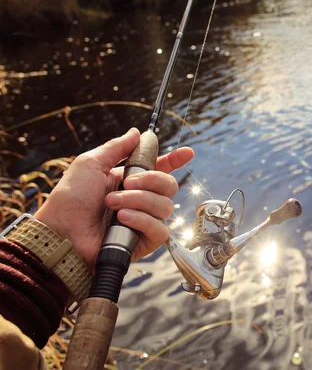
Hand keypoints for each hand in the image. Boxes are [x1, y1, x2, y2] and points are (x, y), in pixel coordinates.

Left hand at [35, 128, 193, 269]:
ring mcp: (144, 221)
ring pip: (165, 206)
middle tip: (127, 182)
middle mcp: (140, 200)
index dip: (175, 160)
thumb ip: (116, 147)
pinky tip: (123, 219)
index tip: (187, 152)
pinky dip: (142, 220)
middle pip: (169, 185)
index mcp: (130, 180)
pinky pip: (160, 229)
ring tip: (113, 205)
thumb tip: (136, 132)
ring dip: (138, 201)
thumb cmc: (71, 199)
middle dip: (152, 180)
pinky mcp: (144, 242)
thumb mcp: (90, 164)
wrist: (62, 231)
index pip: (161, 168)